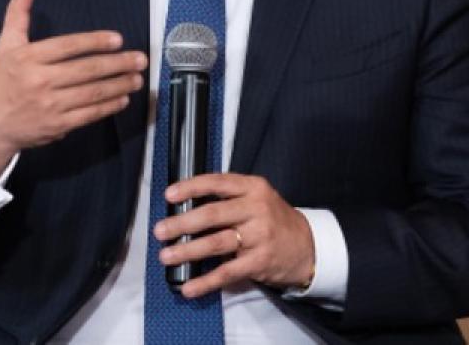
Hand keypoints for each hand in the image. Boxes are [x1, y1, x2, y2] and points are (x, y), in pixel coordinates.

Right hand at [0, 0, 146, 174]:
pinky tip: (122, 98)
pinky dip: (108, 107)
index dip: (95, 42)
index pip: (68, 46)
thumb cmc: (0, 81)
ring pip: (92, 93)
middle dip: (118, 64)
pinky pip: (88, 115)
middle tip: (139, 59)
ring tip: (137, 78)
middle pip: (86, 70)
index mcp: (28, 58)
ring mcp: (50, 105)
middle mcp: (40, 81)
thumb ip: (19, 11)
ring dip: (119, 85)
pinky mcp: (57, 125)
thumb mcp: (6, 44)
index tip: (117, 40)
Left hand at [153, 173, 314, 297]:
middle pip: (212, 214)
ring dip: (187, 250)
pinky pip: (227, 272)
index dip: (191, 187)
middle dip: (182, 223)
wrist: (308, 246)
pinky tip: (190, 287)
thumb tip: (186, 206)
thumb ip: (228, 198)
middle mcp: (256, 209)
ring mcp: (259, 236)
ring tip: (167, 256)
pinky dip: (206, 281)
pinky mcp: (259, 262)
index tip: (169, 195)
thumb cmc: (273, 219)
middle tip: (160, 230)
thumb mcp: (257, 197)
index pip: (217, 182)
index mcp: (253, 188)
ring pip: (216, 242)